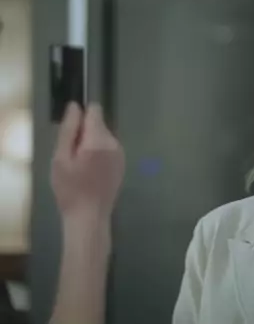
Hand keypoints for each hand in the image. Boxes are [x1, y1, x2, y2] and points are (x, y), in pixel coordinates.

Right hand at [51, 102, 124, 223]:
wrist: (89, 217)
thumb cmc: (70, 189)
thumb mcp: (61, 158)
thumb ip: (68, 130)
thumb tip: (75, 106)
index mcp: (99, 140)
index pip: (94, 110)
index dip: (80, 118)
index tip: (70, 135)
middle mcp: (115, 143)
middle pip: (98, 124)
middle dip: (84, 134)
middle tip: (71, 158)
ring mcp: (121, 155)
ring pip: (102, 137)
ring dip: (90, 145)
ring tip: (80, 168)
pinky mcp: (121, 165)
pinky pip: (108, 149)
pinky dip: (98, 155)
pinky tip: (90, 173)